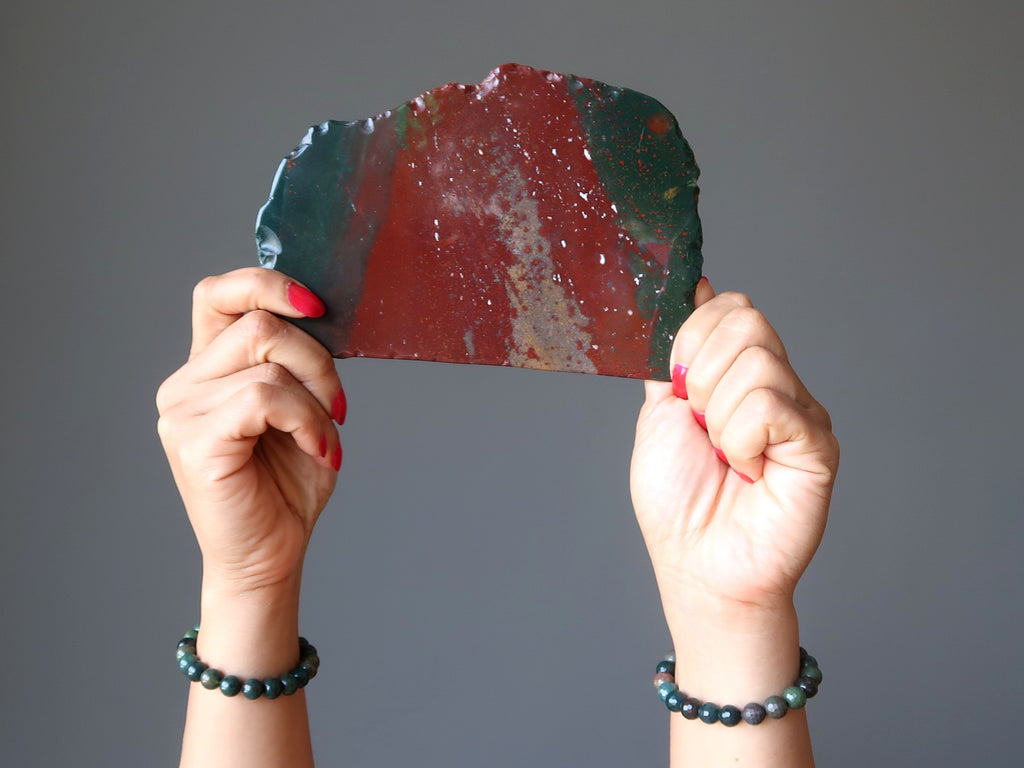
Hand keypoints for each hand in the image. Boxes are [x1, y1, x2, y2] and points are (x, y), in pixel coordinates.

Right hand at [156, 268, 344, 594]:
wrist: (270, 555)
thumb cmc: (287, 484)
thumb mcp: (302, 408)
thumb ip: (296, 363)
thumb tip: (320, 313)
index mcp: (208, 369)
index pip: (219, 294)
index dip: (267, 284)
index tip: (317, 306)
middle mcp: (185, 384)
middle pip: (259, 324)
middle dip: (318, 360)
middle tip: (338, 406)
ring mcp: (183, 412)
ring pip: (269, 363)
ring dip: (318, 401)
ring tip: (326, 440)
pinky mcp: (195, 441)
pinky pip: (264, 399)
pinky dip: (306, 421)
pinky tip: (318, 450)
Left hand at [630, 279, 838, 630]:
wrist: (696, 563)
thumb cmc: (678, 501)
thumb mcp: (660, 413)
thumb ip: (676, 354)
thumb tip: (697, 287)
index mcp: (737, 374)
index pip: (730, 308)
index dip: (692, 339)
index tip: (678, 387)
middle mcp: (776, 385)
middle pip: (748, 322)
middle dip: (701, 376)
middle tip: (702, 427)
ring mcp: (801, 412)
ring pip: (757, 362)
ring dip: (718, 416)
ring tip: (726, 457)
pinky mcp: (818, 444)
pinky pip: (770, 405)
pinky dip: (741, 439)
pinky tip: (748, 470)